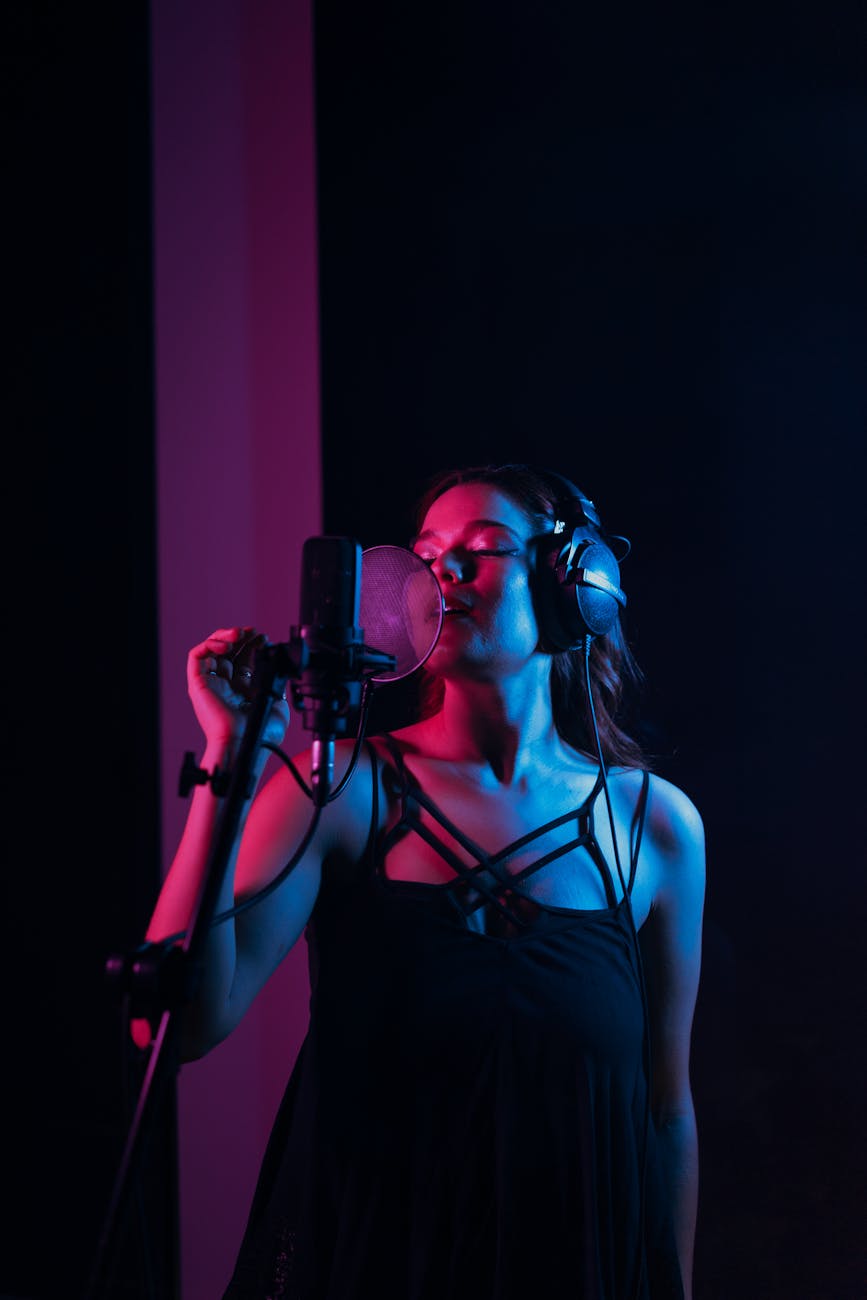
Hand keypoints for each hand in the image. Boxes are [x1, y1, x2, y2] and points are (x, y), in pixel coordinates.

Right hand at [188, 626, 290, 748]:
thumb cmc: (262, 733)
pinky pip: (196, 657)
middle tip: (253, 631)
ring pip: (210, 650)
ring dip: (224, 637)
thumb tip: (280, 669)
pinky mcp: (198, 684)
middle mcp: (224, 685)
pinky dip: (209, 645)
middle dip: (240, 637)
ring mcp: (211, 684)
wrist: (246, 742)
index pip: (243, 660)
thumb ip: (278, 686)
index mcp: (241, 690)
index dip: (251, 645)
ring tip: (240, 633)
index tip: (263, 638)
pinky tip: (226, 644)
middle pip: (227, 652)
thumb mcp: (278, 704)